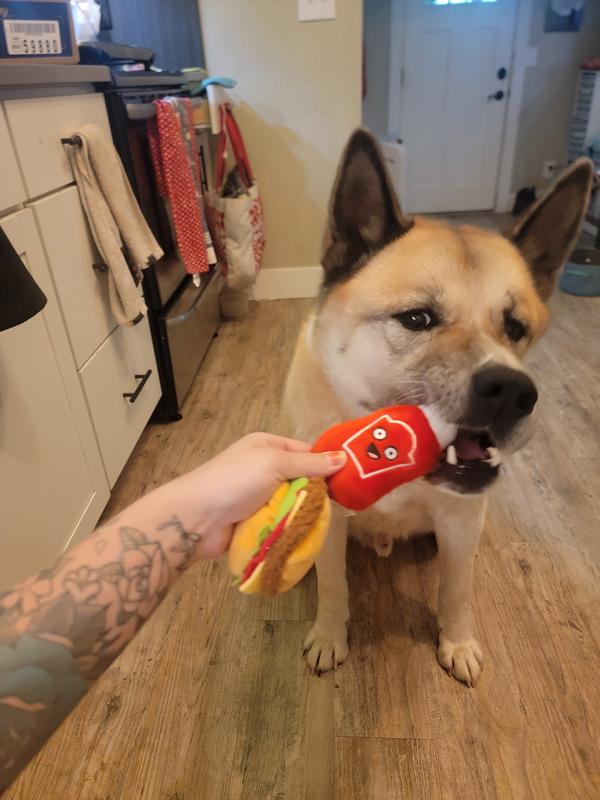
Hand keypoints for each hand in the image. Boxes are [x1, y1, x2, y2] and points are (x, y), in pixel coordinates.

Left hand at [154, 433, 346, 558]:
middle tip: (336, 509)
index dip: (325, 466)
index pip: (306, 453)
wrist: (196, 518)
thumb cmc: (234, 481)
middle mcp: (263, 468)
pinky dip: (289, 527)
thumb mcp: (274, 463)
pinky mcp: (254, 520)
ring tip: (321, 524)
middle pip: (301, 480)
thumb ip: (310, 464)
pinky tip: (304, 535)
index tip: (346, 482)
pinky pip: (280, 521)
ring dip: (302, 513)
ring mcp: (258, 496)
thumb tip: (344, 458)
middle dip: (315, 494)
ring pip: (292, 504)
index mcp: (267, 446)